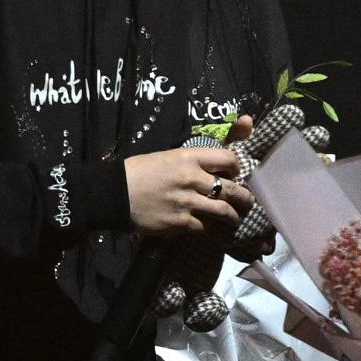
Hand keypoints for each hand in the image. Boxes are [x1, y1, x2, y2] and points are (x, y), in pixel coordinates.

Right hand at [125, 144, 246, 235]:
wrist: (114, 193)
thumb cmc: (140, 170)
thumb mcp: (169, 154)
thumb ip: (196, 155)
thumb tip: (235, 130)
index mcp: (188, 157)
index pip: (229, 159)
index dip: (237, 167)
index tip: (235, 175)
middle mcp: (192, 179)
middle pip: (232, 189)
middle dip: (244, 197)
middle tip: (246, 201)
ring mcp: (187, 202)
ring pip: (224, 212)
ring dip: (233, 217)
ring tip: (234, 219)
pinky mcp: (180, 223)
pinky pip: (206, 228)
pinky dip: (212, 229)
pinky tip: (214, 230)